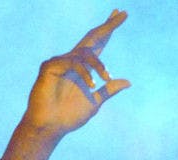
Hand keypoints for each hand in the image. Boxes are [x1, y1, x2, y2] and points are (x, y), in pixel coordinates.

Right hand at [22, 9, 130, 137]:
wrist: (50, 127)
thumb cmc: (68, 116)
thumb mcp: (95, 102)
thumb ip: (109, 90)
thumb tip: (128, 81)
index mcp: (82, 68)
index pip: (98, 44)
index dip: (108, 30)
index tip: (121, 15)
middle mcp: (71, 61)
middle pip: (91, 38)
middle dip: (108, 26)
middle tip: (122, 13)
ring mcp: (59, 62)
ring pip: (85, 54)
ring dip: (99, 65)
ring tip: (106, 77)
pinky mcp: (49, 67)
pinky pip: (72, 63)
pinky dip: (84, 73)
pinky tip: (91, 85)